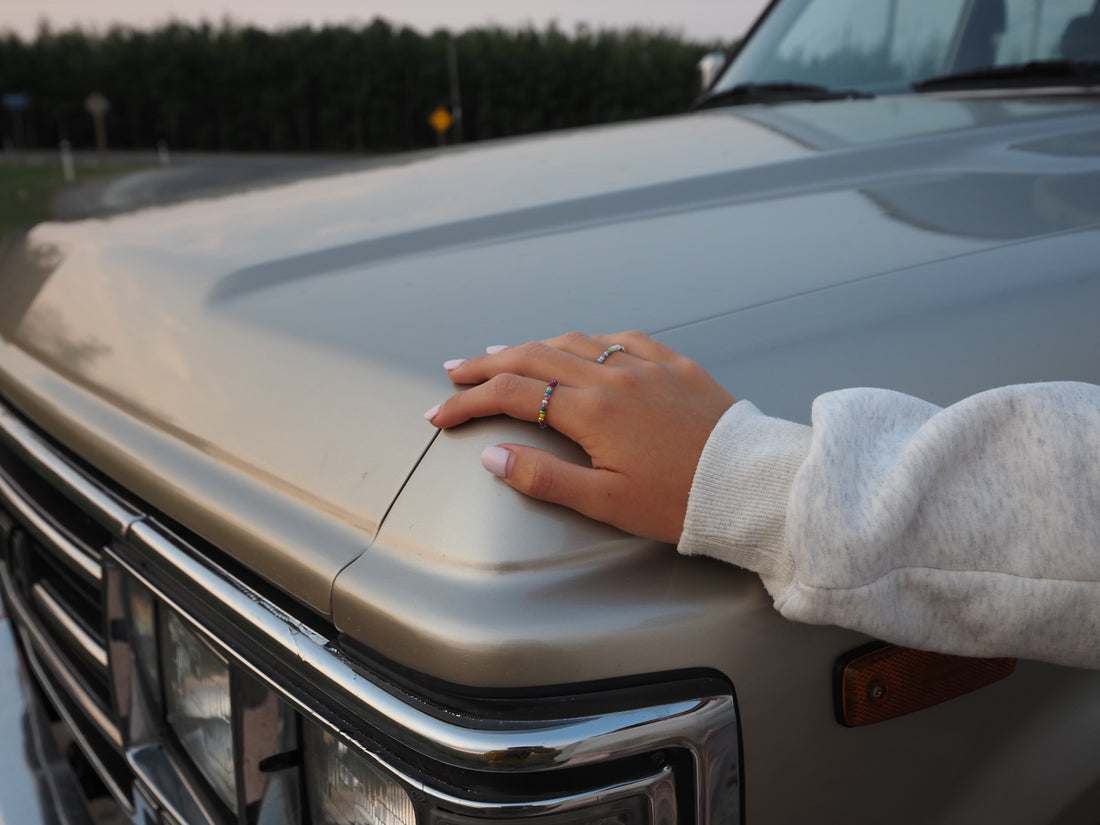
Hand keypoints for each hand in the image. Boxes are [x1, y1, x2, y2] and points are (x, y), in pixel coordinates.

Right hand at [425, 331, 735, 542]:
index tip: (441, 414)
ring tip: (503, 353)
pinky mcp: (676, 366)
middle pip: (534, 356)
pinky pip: (622, 338)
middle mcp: (614, 377)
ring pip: (575, 341)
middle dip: (487, 364)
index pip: (513, 394)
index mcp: (592, 410)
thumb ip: (544, 477)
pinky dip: (588, 340)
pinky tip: (582, 345)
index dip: (469, 401)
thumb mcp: (606, 502)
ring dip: (532, 345)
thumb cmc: (682, 501)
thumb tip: (494, 457)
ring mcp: (646, 365)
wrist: (752, 486)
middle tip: (455, 372)